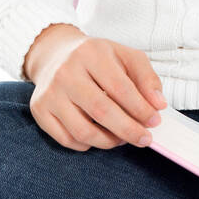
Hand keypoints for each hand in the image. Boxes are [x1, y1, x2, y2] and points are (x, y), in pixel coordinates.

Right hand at [25, 26, 167, 151]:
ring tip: (123, 138)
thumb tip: (158, 105)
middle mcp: (66, 72)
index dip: (141, 109)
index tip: (155, 121)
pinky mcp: (39, 110)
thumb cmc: (96, 58)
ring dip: (109, 141)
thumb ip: (146, 77)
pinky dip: (87, 145)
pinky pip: (66, 139)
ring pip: (83, 131)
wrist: (55, 54)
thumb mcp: (125, 56)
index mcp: (90, 53)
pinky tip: (100, 137)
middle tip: (145, 139)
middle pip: (102, 112)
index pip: (120, 88)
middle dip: (129, 130)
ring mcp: (49, 93)